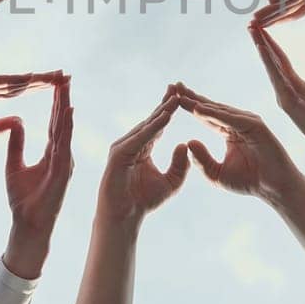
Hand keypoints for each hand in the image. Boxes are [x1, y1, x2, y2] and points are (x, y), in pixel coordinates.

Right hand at [0, 69, 61, 146]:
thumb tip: (20, 122)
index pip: (19, 90)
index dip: (40, 88)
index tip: (60, 87)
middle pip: (21, 82)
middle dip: (44, 80)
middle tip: (67, 75)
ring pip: (13, 80)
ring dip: (35, 78)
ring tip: (57, 75)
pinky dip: (13, 81)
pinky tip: (30, 80)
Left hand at [3, 77, 76, 277]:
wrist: (27, 224)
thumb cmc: (23, 199)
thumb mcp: (13, 165)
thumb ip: (16, 143)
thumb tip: (16, 121)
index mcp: (51, 153)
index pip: (53, 122)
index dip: (55, 102)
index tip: (56, 82)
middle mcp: (61, 155)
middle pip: (62, 121)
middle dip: (63, 98)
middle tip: (65, 76)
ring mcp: (64, 163)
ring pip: (65, 130)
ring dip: (65, 108)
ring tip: (66, 87)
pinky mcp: (63, 172)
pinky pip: (64, 145)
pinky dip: (65, 128)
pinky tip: (66, 113)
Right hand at [98, 89, 191, 224]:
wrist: (124, 217)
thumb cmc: (143, 201)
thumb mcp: (170, 182)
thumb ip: (180, 165)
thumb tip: (184, 144)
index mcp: (143, 147)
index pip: (158, 125)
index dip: (170, 110)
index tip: (183, 96)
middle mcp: (132, 143)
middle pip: (151, 120)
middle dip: (164, 103)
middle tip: (177, 86)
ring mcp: (123, 147)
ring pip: (146, 127)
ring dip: (161, 112)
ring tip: (175, 99)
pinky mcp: (119, 154)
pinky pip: (140, 138)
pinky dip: (153, 128)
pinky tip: (165, 119)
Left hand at [175, 84, 301, 204]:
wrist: (275, 189)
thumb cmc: (249, 181)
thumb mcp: (217, 174)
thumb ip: (202, 160)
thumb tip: (188, 142)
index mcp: (229, 130)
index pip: (205, 115)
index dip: (188, 106)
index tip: (170, 98)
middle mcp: (238, 122)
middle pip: (210, 107)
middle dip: (191, 97)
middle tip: (173, 85)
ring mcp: (248, 122)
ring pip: (219, 111)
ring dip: (199, 102)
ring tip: (181, 95)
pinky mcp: (256, 126)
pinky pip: (231, 119)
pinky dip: (215, 114)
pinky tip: (199, 109)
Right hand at [250, 28, 304, 144]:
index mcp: (293, 82)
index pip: (280, 58)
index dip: (271, 42)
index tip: (263, 27)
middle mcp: (284, 88)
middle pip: (270, 59)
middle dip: (261, 41)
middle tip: (251, 24)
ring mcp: (283, 95)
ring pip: (270, 66)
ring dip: (261, 47)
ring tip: (254, 31)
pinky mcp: (286, 101)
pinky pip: (276, 78)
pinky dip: (269, 62)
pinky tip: (263, 49)